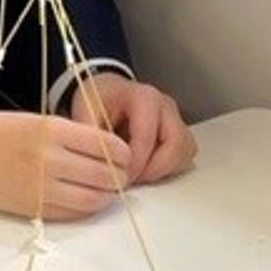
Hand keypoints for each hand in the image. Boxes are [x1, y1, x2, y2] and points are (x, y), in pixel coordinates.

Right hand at [0, 111, 131, 220]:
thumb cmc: (0, 131)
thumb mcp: (40, 120)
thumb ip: (74, 136)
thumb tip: (107, 154)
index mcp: (54, 130)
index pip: (108, 146)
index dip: (124, 155)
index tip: (124, 156)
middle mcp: (51, 158)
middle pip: (105, 175)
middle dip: (119, 178)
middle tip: (121, 177)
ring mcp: (42, 186)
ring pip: (92, 199)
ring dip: (105, 197)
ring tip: (106, 192)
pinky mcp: (33, 208)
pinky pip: (71, 214)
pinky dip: (85, 210)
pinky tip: (86, 201)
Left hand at [70, 71, 195, 184]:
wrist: (107, 91)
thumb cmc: (100, 98)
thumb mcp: (86, 110)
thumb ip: (91, 136)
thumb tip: (98, 164)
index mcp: (144, 97)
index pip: (147, 137)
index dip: (134, 163)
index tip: (119, 176)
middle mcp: (165, 106)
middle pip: (176, 145)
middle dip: (154, 169)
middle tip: (132, 179)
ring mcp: (175, 119)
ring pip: (184, 152)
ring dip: (164, 170)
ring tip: (138, 174)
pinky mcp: (179, 133)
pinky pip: (184, 157)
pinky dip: (168, 168)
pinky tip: (147, 169)